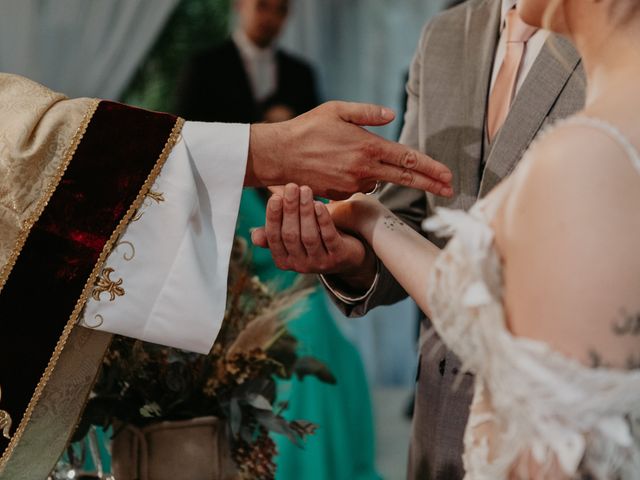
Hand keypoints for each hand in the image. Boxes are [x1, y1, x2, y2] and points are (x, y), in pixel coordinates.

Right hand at [245, 101, 452, 199]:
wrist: (279, 155)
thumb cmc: (307, 128)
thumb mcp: (338, 110)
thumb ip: (367, 113)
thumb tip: (390, 116)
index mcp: (368, 147)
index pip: (408, 160)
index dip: (431, 169)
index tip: (447, 176)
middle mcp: (364, 169)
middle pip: (405, 178)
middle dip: (430, 184)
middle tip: (450, 189)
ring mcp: (353, 184)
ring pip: (378, 179)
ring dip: (380, 172)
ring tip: (353, 157)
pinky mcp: (341, 194)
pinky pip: (359, 185)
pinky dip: (358, 176)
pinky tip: (340, 165)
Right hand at [251, 184, 378, 290]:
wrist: (349, 255)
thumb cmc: (316, 239)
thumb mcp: (295, 238)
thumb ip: (276, 233)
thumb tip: (254, 236)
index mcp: (284, 259)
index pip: (274, 237)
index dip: (273, 217)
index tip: (275, 197)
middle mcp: (299, 265)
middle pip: (290, 235)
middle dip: (290, 209)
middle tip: (291, 187)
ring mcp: (320, 263)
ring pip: (309, 236)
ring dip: (305, 211)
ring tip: (305, 190)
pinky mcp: (338, 257)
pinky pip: (329, 237)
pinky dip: (323, 220)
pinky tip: (319, 204)